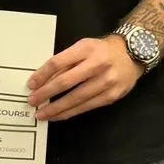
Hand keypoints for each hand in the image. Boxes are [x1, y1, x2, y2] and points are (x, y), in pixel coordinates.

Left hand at [28, 35, 142, 123]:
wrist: (133, 55)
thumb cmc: (102, 51)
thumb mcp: (84, 47)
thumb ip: (66, 61)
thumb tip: (43, 79)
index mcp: (86, 49)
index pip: (59, 62)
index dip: (42, 74)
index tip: (31, 84)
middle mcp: (97, 64)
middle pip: (66, 81)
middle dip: (46, 93)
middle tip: (32, 101)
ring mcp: (106, 81)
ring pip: (76, 98)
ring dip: (56, 108)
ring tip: (42, 114)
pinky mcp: (111, 96)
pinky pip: (86, 107)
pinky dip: (70, 112)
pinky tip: (59, 115)